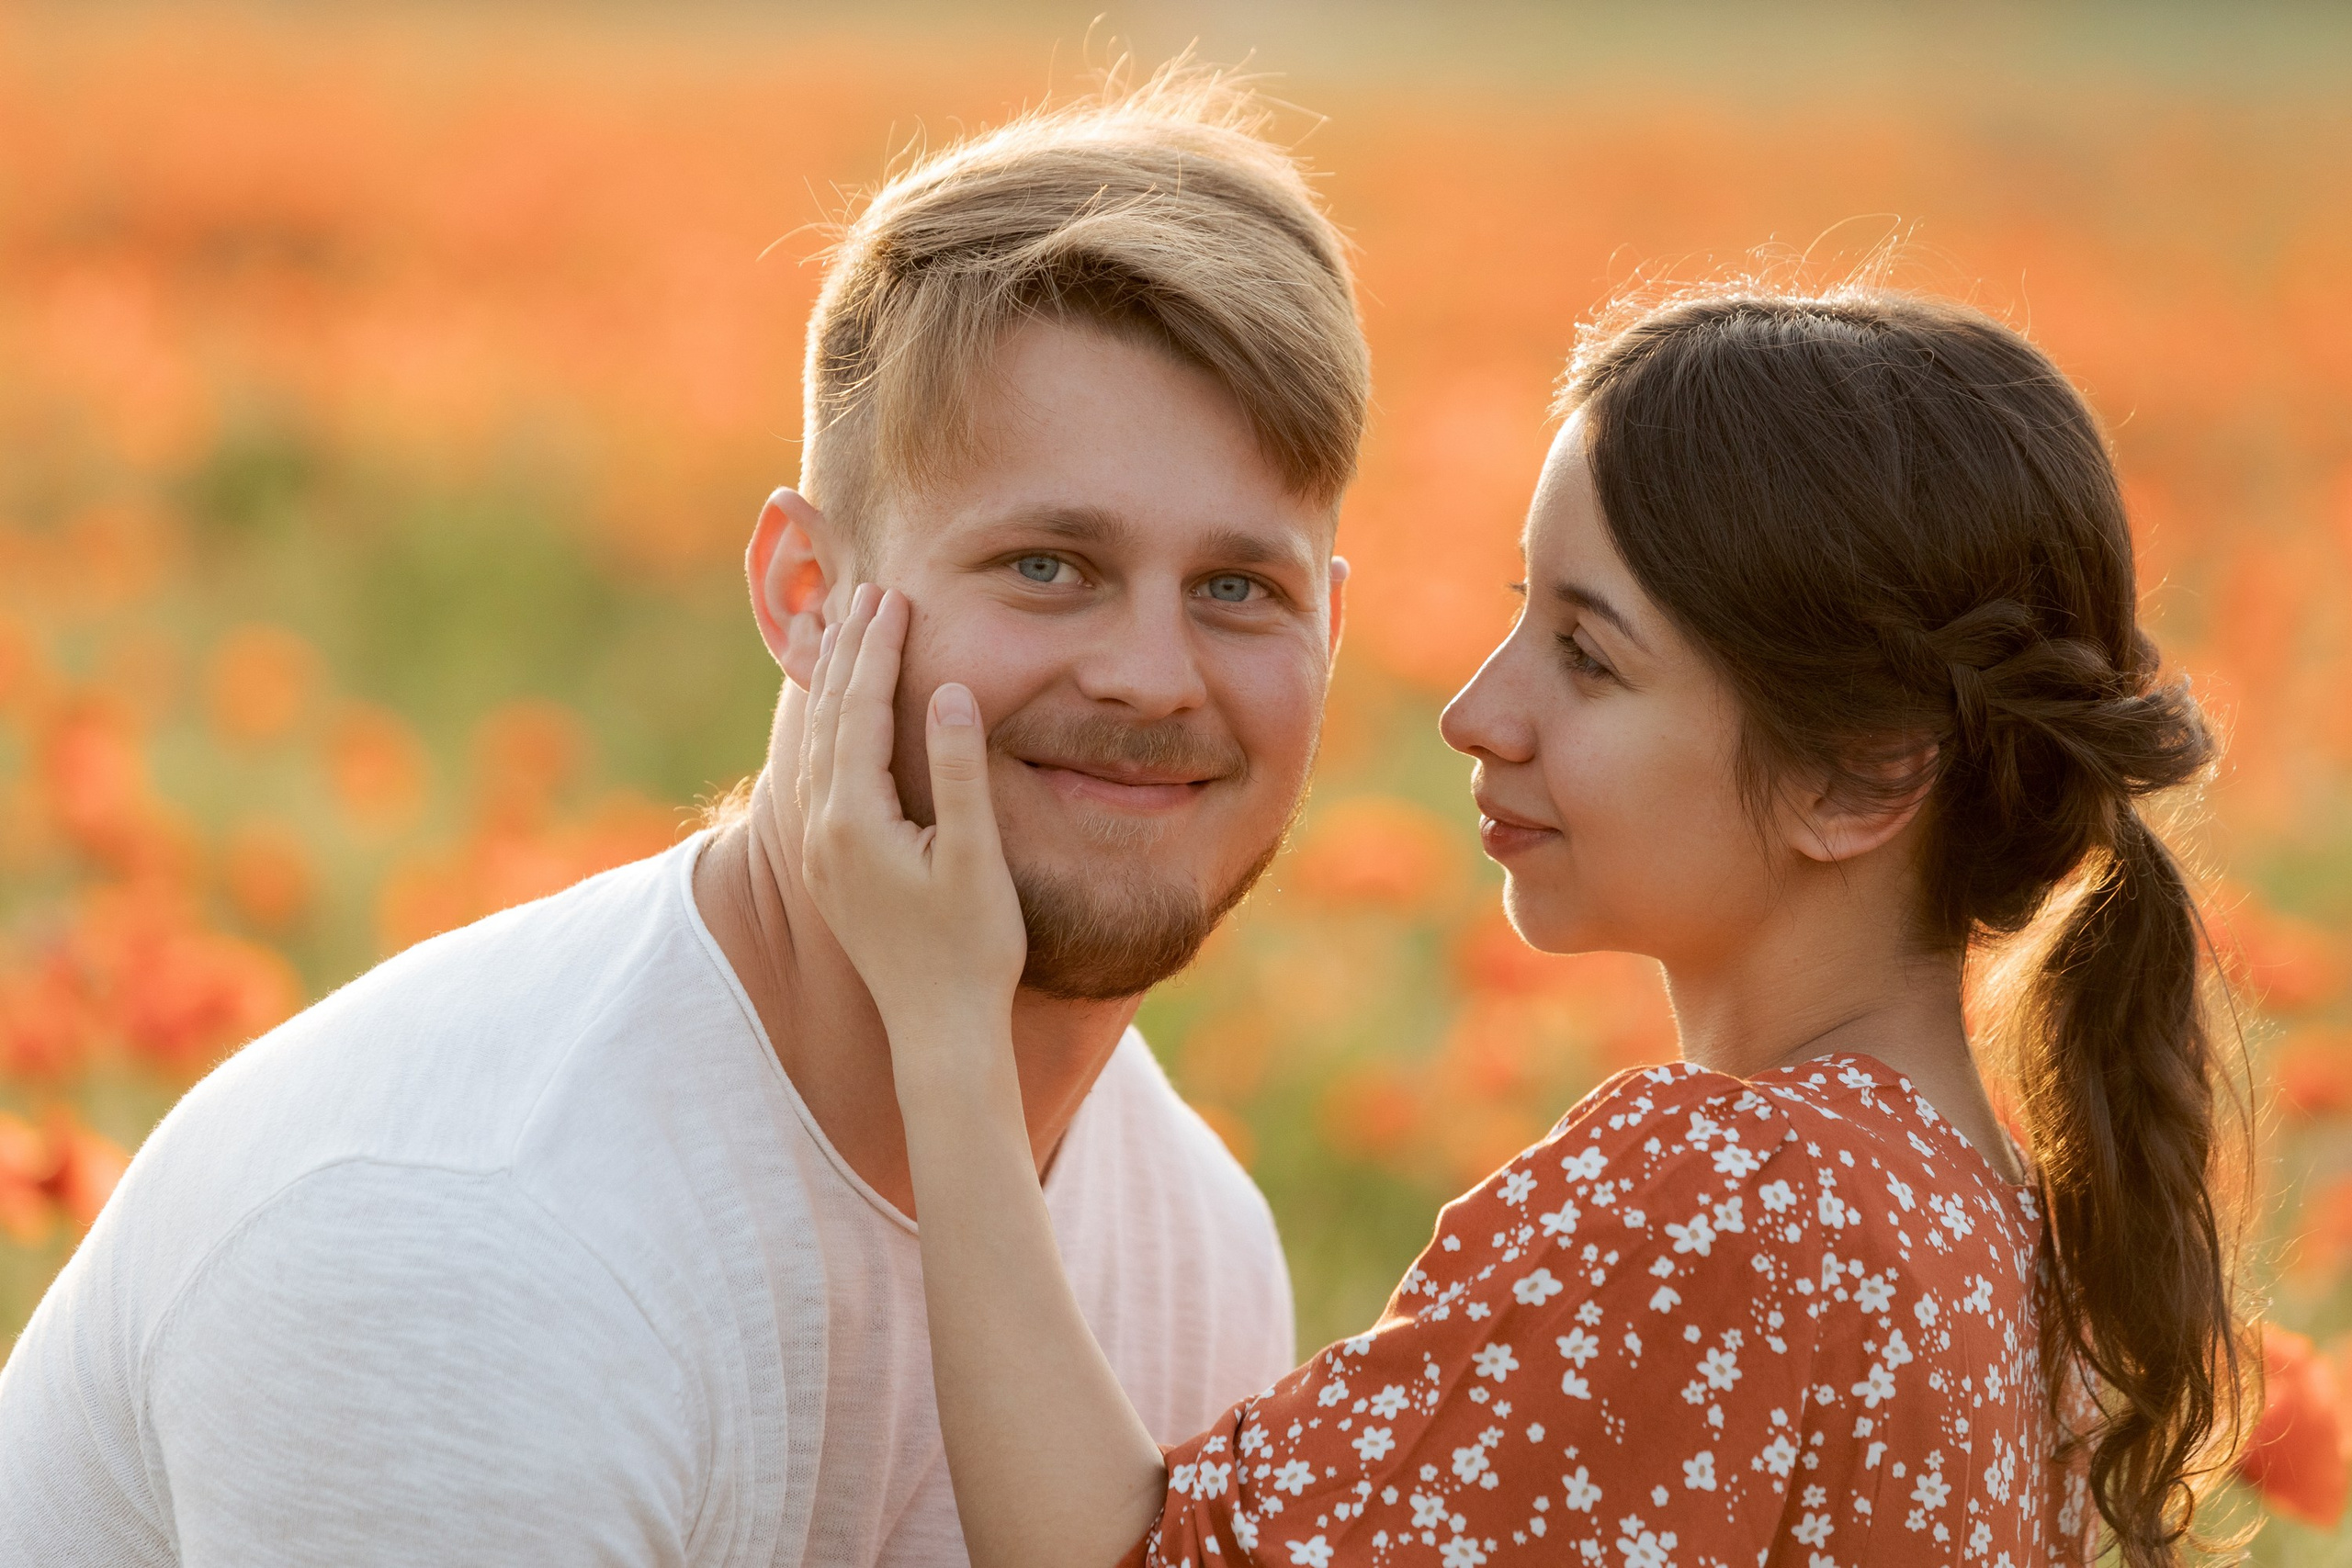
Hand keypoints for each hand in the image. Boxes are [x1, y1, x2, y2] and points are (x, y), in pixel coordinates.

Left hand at [798, 583, 1027, 1055]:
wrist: (938, 1030)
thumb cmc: (971, 949)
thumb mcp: (976, 859)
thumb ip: (959, 772)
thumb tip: (951, 692)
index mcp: (854, 820)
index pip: (860, 711)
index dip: (877, 651)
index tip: (894, 598)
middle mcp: (823, 830)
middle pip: (827, 719)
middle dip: (846, 652)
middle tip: (865, 593)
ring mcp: (820, 851)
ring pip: (813, 745)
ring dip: (828, 685)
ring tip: (841, 633)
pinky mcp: (829, 868)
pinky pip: (813, 774)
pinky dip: (824, 729)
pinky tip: (835, 716)